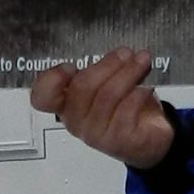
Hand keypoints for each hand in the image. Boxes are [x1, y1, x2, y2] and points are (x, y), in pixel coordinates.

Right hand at [30, 49, 173, 169]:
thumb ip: (99, 70)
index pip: (42, 97)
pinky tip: (147, 87)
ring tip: (142, 61)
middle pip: (82, 87)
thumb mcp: (107, 84)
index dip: (51, 80)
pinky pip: (127, 109)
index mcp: (66, 105)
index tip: (71, 66)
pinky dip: (139, 93)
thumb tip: (112, 51)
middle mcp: (76, 122)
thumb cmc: (126, 107)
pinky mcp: (118, 141)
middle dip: (107, 64)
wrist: (151, 137)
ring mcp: (96, 134)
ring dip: (128, 73)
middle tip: (126, 53)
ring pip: (108, 95)